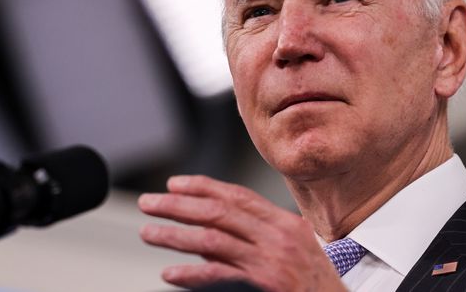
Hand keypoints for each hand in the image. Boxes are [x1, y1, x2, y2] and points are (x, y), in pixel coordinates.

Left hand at [138, 175, 345, 291]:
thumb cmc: (316, 286)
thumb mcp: (293, 251)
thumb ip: (253, 239)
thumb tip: (206, 240)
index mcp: (285, 222)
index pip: (237, 195)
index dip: (202, 187)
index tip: (174, 184)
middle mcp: (278, 237)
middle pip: (218, 212)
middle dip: (178, 205)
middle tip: (148, 203)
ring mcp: (271, 262)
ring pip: (212, 240)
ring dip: (175, 235)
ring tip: (149, 233)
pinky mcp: (265, 286)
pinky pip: (220, 276)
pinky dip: (191, 275)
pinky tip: (170, 274)